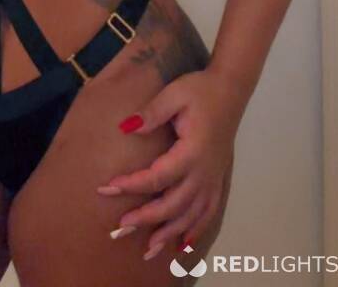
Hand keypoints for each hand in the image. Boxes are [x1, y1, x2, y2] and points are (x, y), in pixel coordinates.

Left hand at [97, 67, 242, 258]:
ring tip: (149, 249)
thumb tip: (126, 127)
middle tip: (120, 228)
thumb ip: (151, 113)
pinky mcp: (217, 178)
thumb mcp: (174, 94)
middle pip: (173, 204)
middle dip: (146, 218)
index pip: (157, 176)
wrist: (230, 89)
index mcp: (191, 151)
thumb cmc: (199, 89)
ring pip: (191, 215)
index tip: (107, 187)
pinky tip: (184, 243)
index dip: (132, 185)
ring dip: (170, 232)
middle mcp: (203, 171)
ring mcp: (212, 178)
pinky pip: (208, 211)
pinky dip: (196, 229)